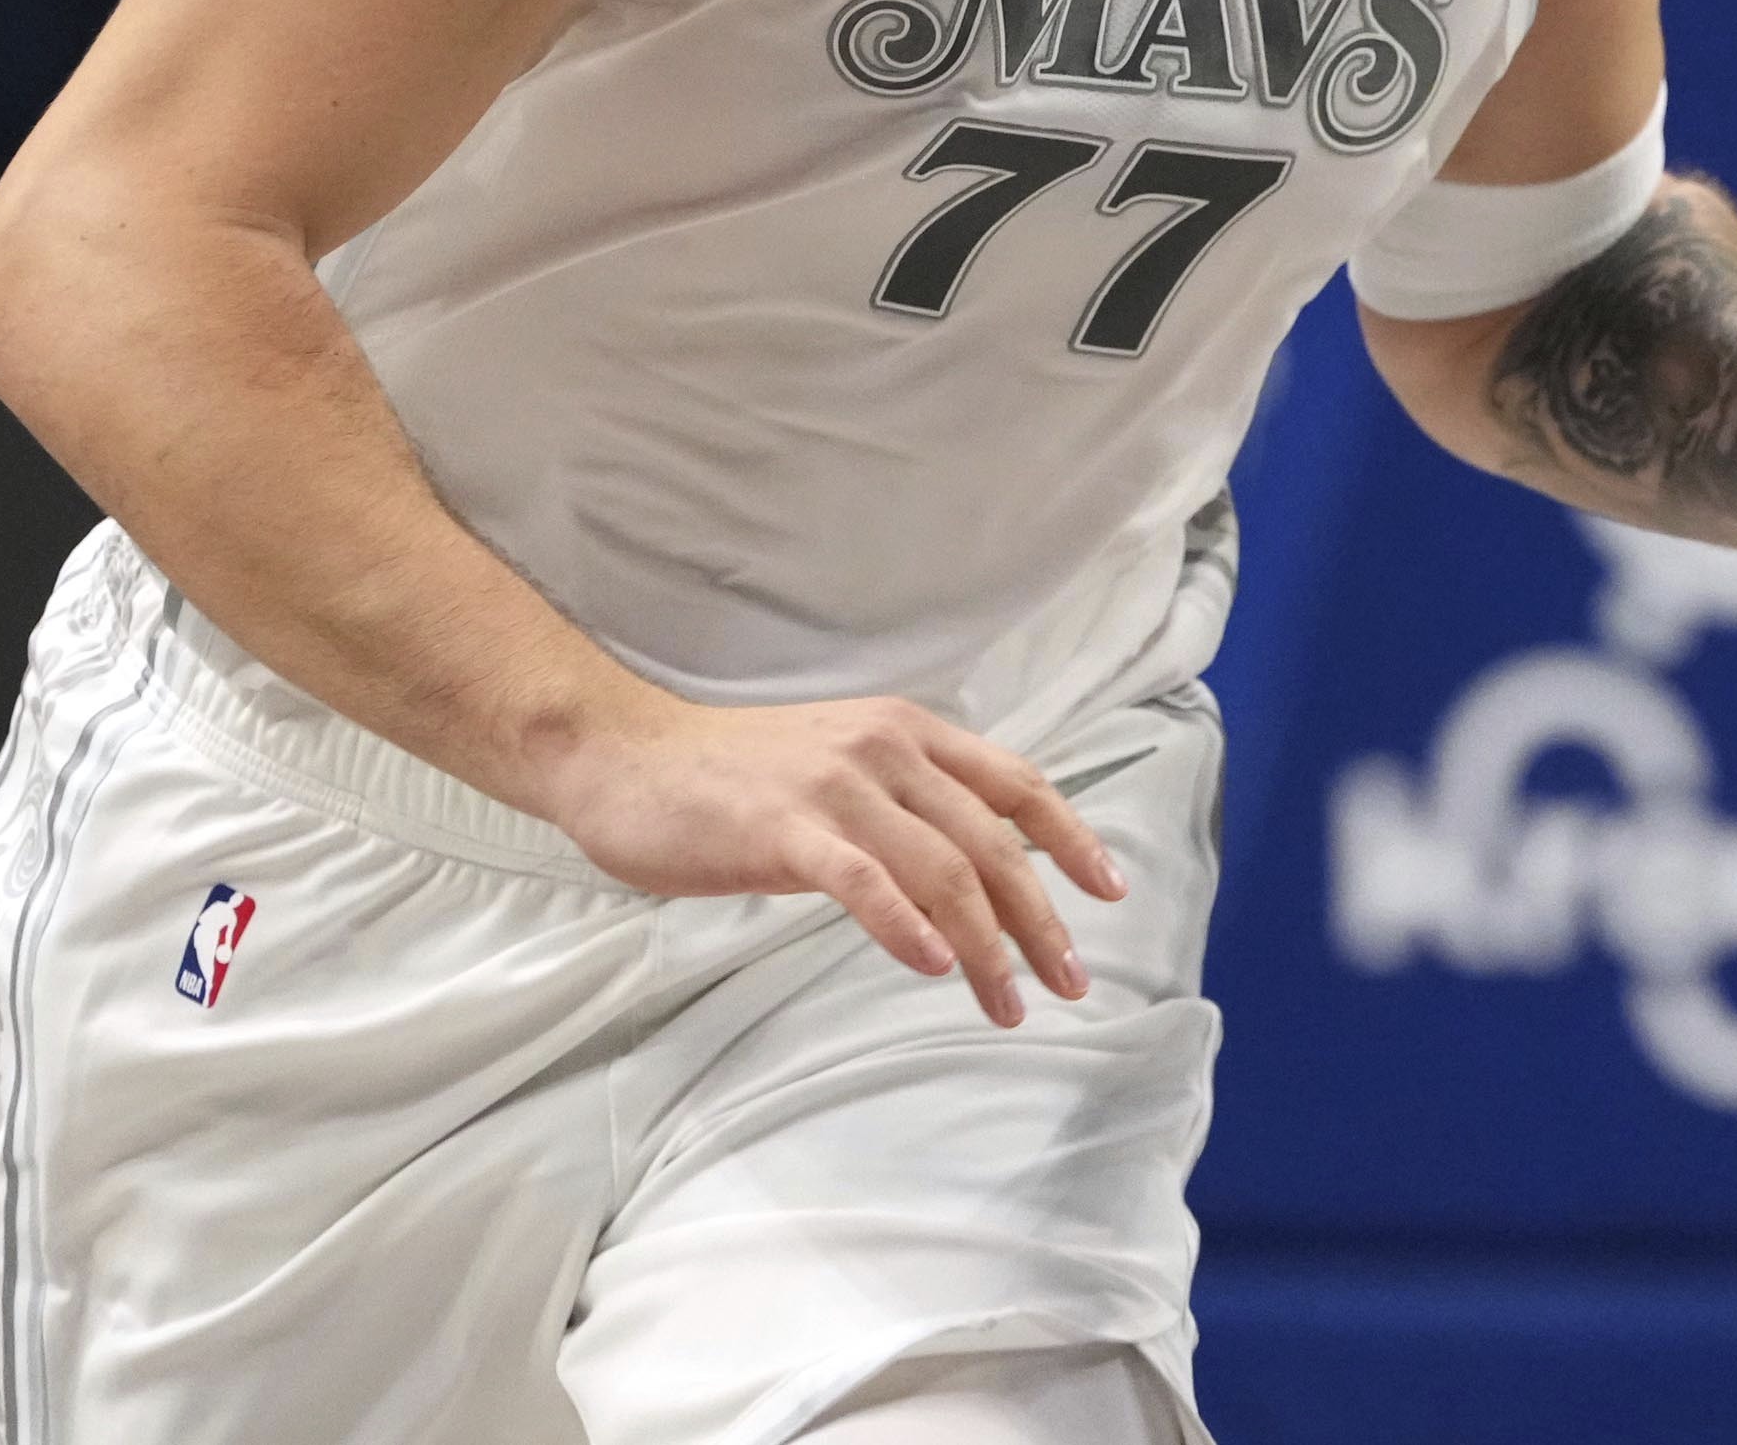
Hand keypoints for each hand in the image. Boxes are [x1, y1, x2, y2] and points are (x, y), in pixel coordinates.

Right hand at [543, 695, 1126, 1025]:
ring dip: (986, 946)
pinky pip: (864, 881)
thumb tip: (968, 872)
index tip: (1111, 891)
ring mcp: (835, 788)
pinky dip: (904, 926)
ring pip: (941, 871)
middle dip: (1041, 917)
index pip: (1016, 782)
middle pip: (991, 840)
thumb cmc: (731, 776)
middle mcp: (884, 751)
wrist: (625, 758)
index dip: (1071, 837)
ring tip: (1008, 1003)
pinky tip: (933, 966)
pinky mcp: (784, 829)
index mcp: (906, 733)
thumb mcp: (838, 769)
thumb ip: (903, 804)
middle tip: (1070, 981)